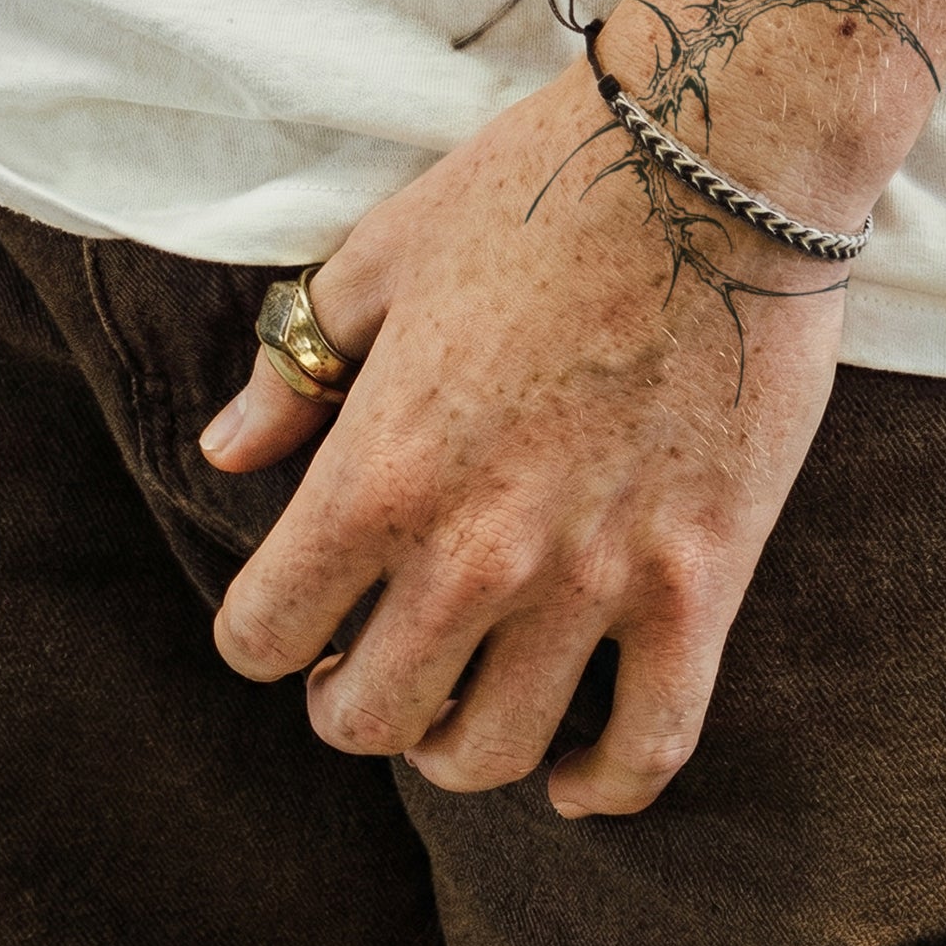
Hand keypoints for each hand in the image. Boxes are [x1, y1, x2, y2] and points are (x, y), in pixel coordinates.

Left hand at [202, 58, 847, 816]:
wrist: (719, 160)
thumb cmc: (543, 189)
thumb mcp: (385, 256)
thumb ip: (295, 367)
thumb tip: (226, 451)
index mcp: (380, 469)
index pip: (262, 634)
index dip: (264, 633)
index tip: (293, 614)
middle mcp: (477, 549)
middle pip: (368, 718)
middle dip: (350, 700)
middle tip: (373, 657)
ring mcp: (597, 576)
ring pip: (493, 750)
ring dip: (458, 745)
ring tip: (463, 703)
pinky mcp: (702, 581)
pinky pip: (651, 742)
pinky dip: (604, 785)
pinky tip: (576, 777)